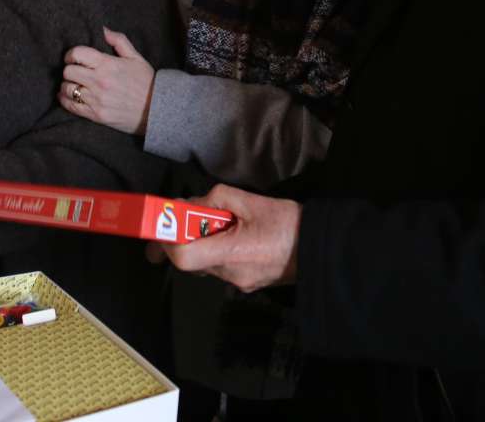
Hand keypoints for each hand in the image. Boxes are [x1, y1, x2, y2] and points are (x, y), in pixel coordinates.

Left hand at [60, 27, 155, 134]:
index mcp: (108, 65)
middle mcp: (100, 82)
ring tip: (74, 84)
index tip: (73, 57)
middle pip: (68, 72)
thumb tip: (103, 29)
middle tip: (75, 71)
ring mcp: (97, 99)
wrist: (156, 110)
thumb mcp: (136, 57)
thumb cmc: (146, 82)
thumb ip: (119, 41)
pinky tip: (68, 96)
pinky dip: (65, 100)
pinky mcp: (95, 114)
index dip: (71, 54)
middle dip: (69, 69)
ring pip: (67, 89)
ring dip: (68, 85)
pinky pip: (71, 106)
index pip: (77, 54)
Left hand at [162, 185, 300, 292]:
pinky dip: (218, 252)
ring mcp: (238, 283)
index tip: (165, 227)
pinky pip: (220, 269)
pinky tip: (234, 236)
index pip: (183, 257)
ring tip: (220, 224)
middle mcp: (230, 274)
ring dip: (203, 244)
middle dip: (184, 239)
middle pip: (191, 261)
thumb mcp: (250, 200)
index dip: (168, 242)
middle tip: (186, 218)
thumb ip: (215, 198)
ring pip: (205, 265)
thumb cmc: (288, 224)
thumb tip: (189, 204)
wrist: (319, 248)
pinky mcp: (246, 285)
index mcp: (231, 253)